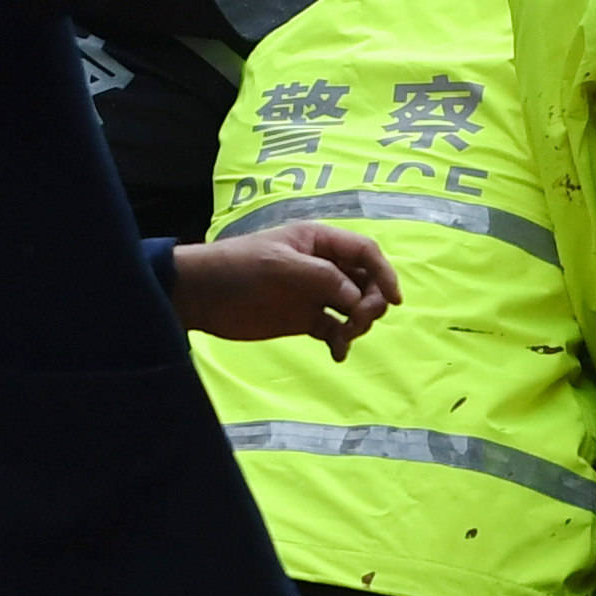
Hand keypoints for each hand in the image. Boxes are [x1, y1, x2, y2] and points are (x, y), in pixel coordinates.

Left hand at [172, 221, 399, 357]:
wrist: (201, 295)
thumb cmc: (238, 268)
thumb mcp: (281, 265)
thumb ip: (323, 277)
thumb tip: (357, 297)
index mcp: (319, 242)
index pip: (365, 252)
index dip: (385, 273)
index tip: (394, 300)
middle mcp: (322, 266)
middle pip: (366, 281)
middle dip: (371, 301)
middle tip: (359, 321)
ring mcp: (314, 293)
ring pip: (354, 307)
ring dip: (358, 324)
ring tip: (344, 337)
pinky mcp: (304, 319)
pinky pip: (335, 329)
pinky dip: (341, 341)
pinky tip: (337, 353)